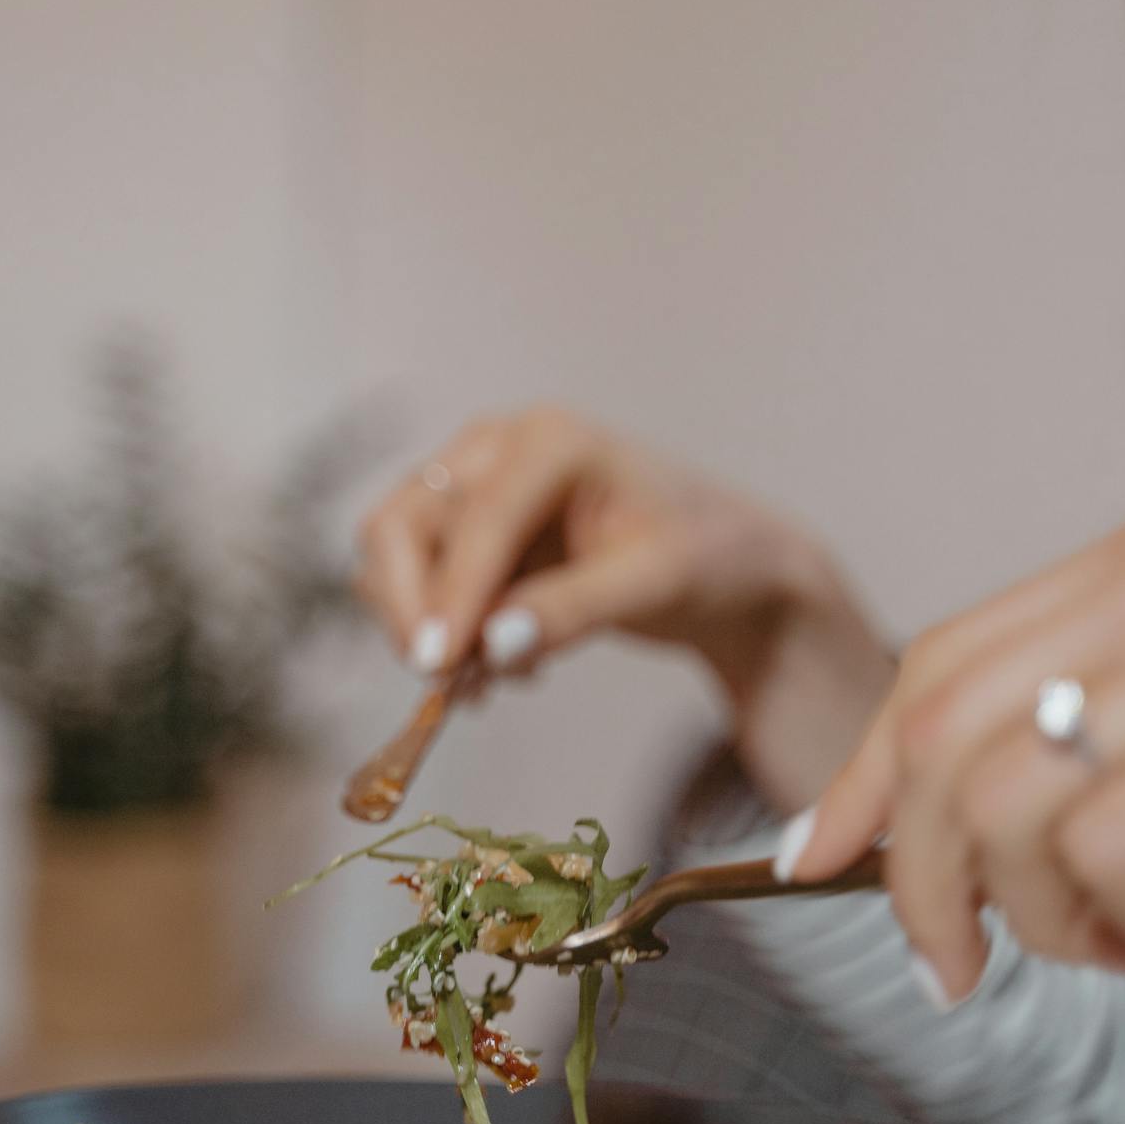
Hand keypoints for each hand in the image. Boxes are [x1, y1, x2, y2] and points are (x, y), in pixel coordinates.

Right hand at [358, 407, 894, 809]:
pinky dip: (445, 633)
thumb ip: (572, 611)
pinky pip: (424, 586)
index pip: (475, 520)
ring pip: (397, 557)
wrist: (727, 566)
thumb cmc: (706, 557)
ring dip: (425, 626)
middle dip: (411, 607)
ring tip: (489, 681)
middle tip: (442, 679)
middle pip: (402, 524)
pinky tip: (504, 667)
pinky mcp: (473, 533)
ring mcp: (477, 488)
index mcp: (550, 441)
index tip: (436, 667)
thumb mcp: (655, 586)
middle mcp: (498, 450)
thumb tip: (492, 645)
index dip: (450, 596)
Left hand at [784, 511, 1124, 1000]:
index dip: (860, 778)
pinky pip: (1108, 854)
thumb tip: (866, 844)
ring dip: (1050, 917)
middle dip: (925, 886)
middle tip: (961, 966)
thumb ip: (1056, 752)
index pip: (940, 663)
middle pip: (941, 740)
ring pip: (1007, 812)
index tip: (813, 860)